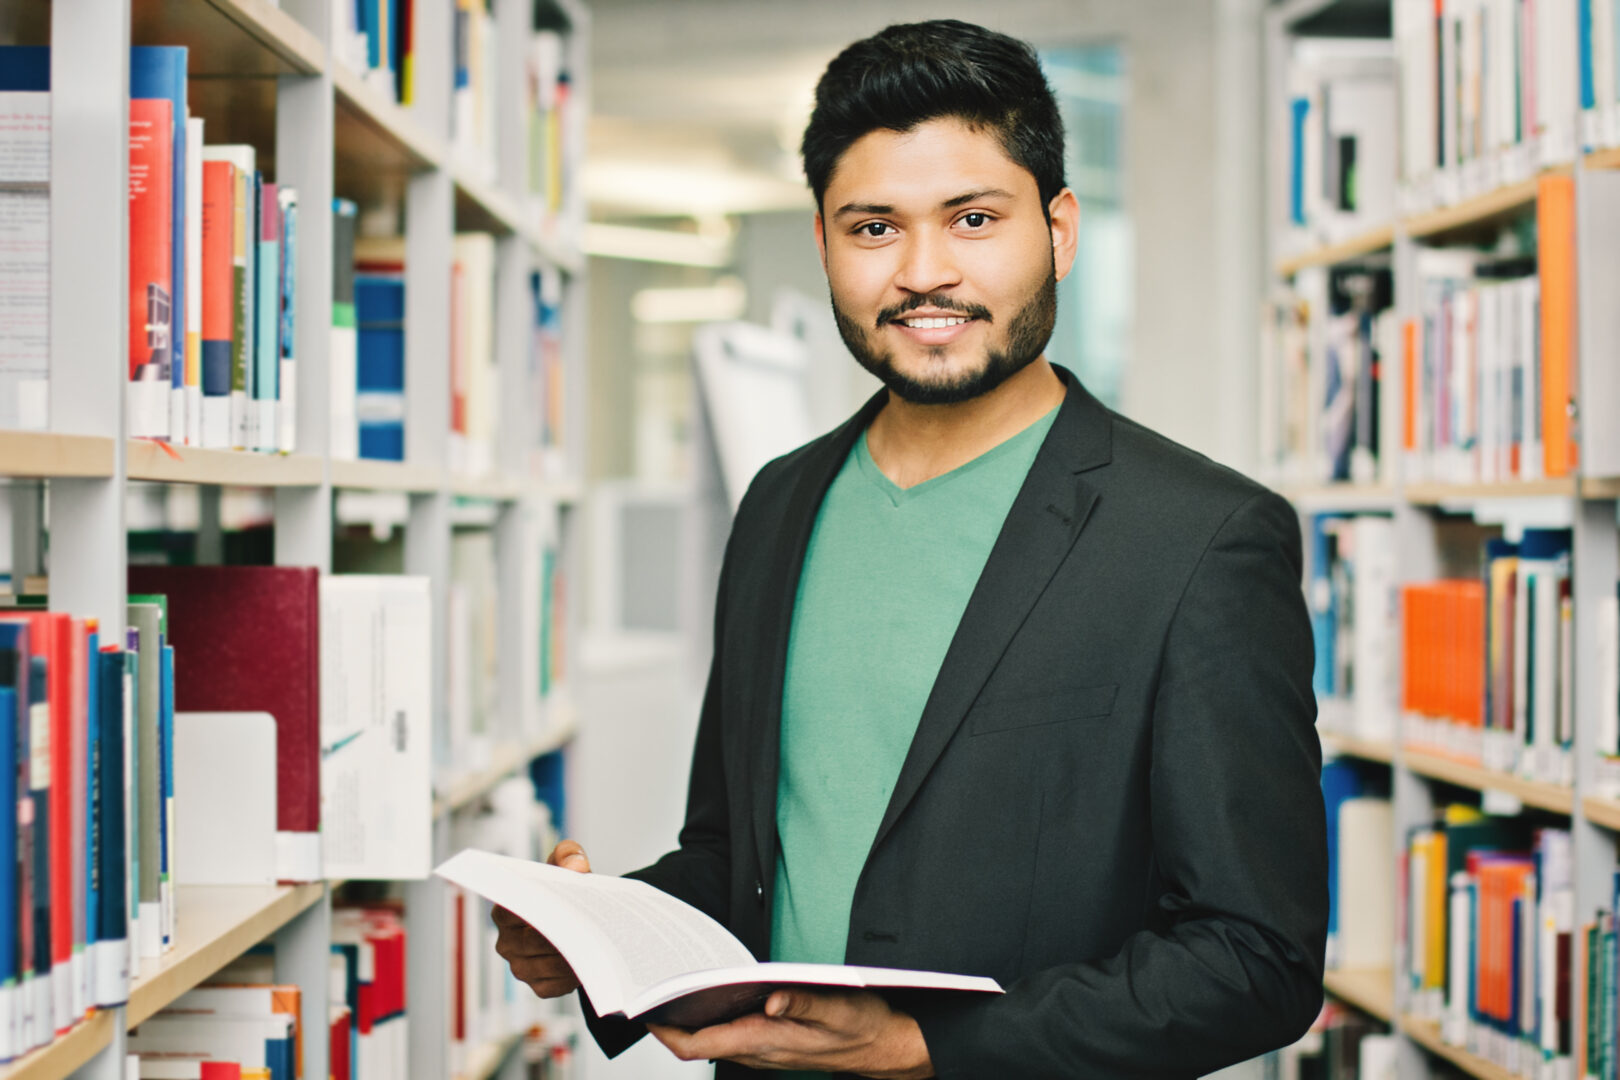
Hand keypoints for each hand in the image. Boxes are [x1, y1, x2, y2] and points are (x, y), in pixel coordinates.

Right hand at [490, 841, 591, 998]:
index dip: (534, 907)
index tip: (555, 901)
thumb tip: (576, 866)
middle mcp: (506, 943)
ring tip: (593, 941)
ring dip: (570, 954)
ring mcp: (520, 968)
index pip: (511, 911)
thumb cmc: (565, 891)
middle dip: (558, 932)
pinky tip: (590, 961)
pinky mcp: (539, 987)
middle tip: (584, 923)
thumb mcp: (566, 865)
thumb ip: (569, 854)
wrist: (576, 920)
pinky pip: (556, 984)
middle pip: (531, 941)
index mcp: (504, 912)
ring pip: (546, 964)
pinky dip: (573, 974)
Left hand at [647, 988, 932, 1078]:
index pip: (699, 1046)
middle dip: (671, 1021)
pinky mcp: (775, 1042)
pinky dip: (715, 1016)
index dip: (666, 1031)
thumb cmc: (865, 1028)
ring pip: (714, 1039)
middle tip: (652, 988)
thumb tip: (771, 998)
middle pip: (699, 1043)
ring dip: (691, 1018)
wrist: (887, 1048)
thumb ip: (803, 1003)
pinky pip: (732, 1034)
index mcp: (766, 1042)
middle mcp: (760, 1050)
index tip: (646, 1009)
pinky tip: (715, 992)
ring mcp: (766, 1049)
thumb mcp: (839, 1009)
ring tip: (675, 985)